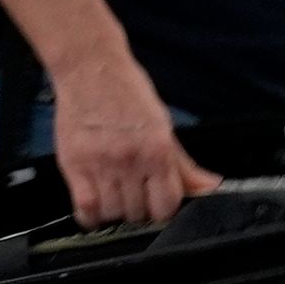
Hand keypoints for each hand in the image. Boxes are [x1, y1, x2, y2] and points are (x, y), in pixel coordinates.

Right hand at [51, 55, 220, 227]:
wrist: (91, 68)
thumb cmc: (128, 93)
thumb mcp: (163, 126)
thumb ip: (184, 165)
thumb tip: (210, 188)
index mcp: (158, 149)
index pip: (167, 205)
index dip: (163, 208)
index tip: (156, 202)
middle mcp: (131, 159)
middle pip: (139, 213)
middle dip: (139, 209)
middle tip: (133, 192)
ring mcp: (101, 163)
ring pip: (113, 214)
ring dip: (115, 210)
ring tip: (113, 193)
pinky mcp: (74, 164)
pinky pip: (85, 209)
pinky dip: (90, 215)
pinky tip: (95, 203)